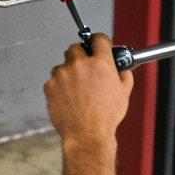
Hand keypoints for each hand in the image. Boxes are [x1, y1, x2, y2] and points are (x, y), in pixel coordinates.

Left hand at [43, 34, 131, 150]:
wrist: (87, 135)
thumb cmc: (106, 117)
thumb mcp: (124, 93)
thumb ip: (124, 75)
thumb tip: (122, 69)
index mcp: (100, 63)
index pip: (98, 39)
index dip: (99, 41)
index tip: (97, 45)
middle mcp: (80, 64)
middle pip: (76, 48)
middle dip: (80, 55)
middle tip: (85, 68)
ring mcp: (62, 74)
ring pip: (63, 65)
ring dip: (68, 72)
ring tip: (77, 89)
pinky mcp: (50, 85)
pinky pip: (54, 80)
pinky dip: (60, 86)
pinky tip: (69, 98)